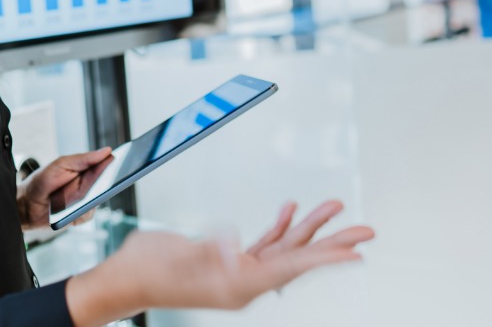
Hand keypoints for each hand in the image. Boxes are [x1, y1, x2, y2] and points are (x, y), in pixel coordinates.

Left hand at [16, 147, 113, 229]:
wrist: (26, 205)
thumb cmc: (42, 180)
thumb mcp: (61, 165)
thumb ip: (83, 159)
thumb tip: (107, 151)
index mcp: (86, 170)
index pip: (107, 165)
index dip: (119, 164)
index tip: (129, 160)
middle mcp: (89, 186)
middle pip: (108, 184)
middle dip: (112, 182)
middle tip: (113, 180)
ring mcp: (86, 202)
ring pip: (99, 201)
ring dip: (92, 199)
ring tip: (81, 197)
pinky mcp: (80, 216)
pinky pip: (88, 215)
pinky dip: (81, 212)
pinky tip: (71, 210)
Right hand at [67, 200, 374, 325]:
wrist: (124, 278)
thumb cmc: (146, 270)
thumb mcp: (177, 257)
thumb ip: (208, 250)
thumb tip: (235, 246)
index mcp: (237, 284)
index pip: (291, 267)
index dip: (325, 257)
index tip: (357, 252)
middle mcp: (244, 280)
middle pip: (298, 258)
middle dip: (332, 242)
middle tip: (367, 230)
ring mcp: (236, 271)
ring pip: (284, 248)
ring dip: (308, 226)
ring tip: (335, 206)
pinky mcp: (226, 260)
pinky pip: (263, 244)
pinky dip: (278, 226)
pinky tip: (289, 209)